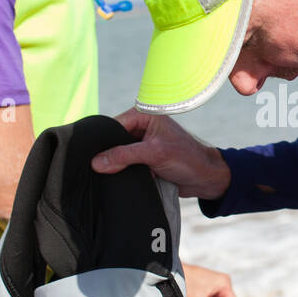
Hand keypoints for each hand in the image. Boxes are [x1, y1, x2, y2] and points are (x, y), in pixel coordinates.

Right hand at [91, 108, 230, 199]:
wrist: (205, 179)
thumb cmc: (187, 158)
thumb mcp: (155, 153)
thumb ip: (125, 156)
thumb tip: (97, 162)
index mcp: (144, 116)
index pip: (113, 125)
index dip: (102, 140)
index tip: (91, 156)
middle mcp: (140, 128)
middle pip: (113, 141)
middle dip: (107, 154)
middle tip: (97, 168)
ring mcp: (141, 145)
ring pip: (117, 155)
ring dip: (115, 166)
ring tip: (107, 175)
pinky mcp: (142, 161)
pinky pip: (124, 166)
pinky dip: (121, 173)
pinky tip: (116, 180)